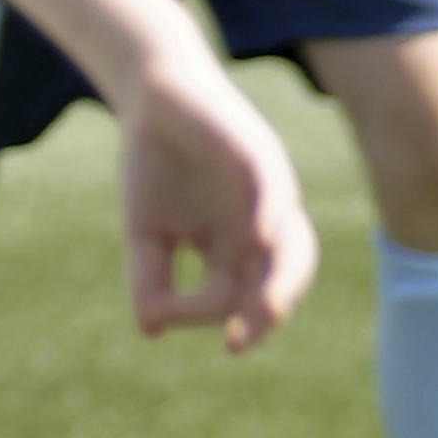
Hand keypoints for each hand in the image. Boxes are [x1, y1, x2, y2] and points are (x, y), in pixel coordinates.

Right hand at [111, 55, 315, 352]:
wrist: (153, 95)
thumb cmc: (152, 163)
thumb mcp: (143, 231)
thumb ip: (148, 278)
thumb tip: (150, 329)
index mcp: (234, 249)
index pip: (233, 296)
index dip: (202, 315)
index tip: (159, 315)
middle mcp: (262, 227)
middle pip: (280, 282)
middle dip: (263, 315)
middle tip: (237, 342)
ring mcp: (269, 195)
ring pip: (294, 248)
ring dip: (282, 283)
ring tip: (265, 311)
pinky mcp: (262, 156)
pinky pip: (277, 193)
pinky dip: (271, 217)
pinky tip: (256, 239)